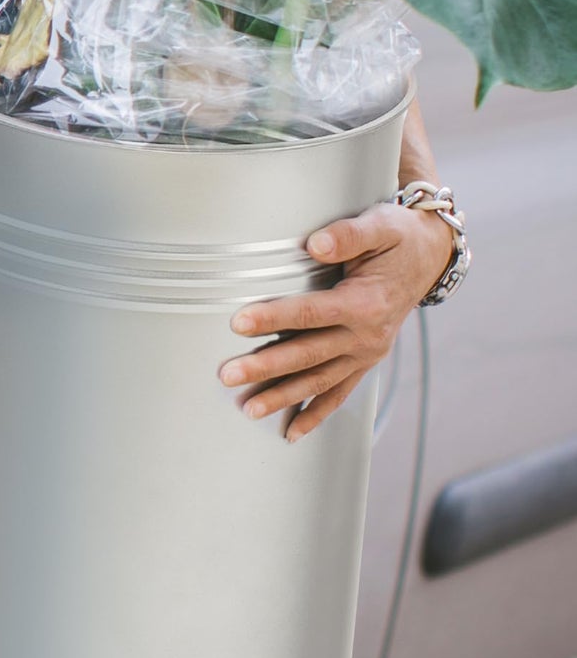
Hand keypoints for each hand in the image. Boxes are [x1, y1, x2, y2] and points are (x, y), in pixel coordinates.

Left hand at [219, 201, 453, 441]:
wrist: (428, 256)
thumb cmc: (398, 237)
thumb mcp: (380, 225)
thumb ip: (348, 235)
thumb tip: (315, 244)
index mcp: (366, 303)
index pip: (312, 313)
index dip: (274, 318)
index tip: (239, 323)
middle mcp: (368, 336)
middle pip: (309, 355)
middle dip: (266, 368)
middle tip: (228, 375)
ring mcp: (366, 353)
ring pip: (319, 382)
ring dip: (283, 397)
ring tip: (248, 409)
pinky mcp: (364, 361)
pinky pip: (339, 393)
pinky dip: (315, 414)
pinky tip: (290, 432)